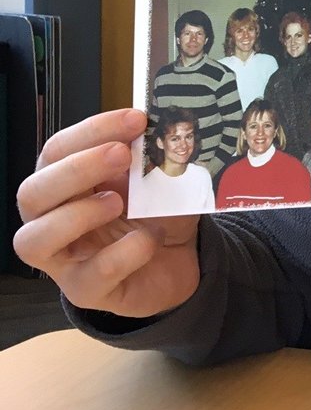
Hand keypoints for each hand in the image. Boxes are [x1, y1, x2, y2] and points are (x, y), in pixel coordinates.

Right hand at [14, 110, 201, 317]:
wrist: (181, 261)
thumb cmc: (156, 214)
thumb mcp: (157, 179)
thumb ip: (149, 157)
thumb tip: (156, 127)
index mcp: (64, 185)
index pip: (56, 152)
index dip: (91, 131)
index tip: (135, 118)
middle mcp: (51, 221)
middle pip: (32, 193)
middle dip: (76, 169)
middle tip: (121, 154)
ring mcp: (64, 260)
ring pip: (34, 240)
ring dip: (77, 214)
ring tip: (118, 201)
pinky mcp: (87, 291)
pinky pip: (92, 274)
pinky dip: (123, 252)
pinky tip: (149, 239)